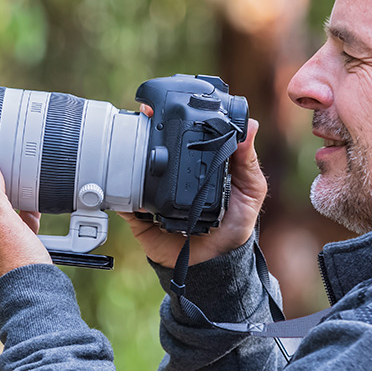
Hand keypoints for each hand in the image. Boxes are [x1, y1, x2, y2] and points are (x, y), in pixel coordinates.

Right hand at [116, 116, 266, 268]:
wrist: (214, 264)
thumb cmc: (234, 226)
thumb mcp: (250, 191)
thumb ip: (247, 161)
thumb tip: (250, 125)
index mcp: (195, 166)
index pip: (180, 138)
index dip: (169, 120)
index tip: (162, 106)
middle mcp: (171, 177)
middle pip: (150, 150)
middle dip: (142, 133)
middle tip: (142, 120)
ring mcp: (153, 195)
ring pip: (132, 172)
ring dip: (128, 159)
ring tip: (131, 149)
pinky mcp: (140, 217)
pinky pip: (123, 203)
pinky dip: (121, 195)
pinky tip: (124, 187)